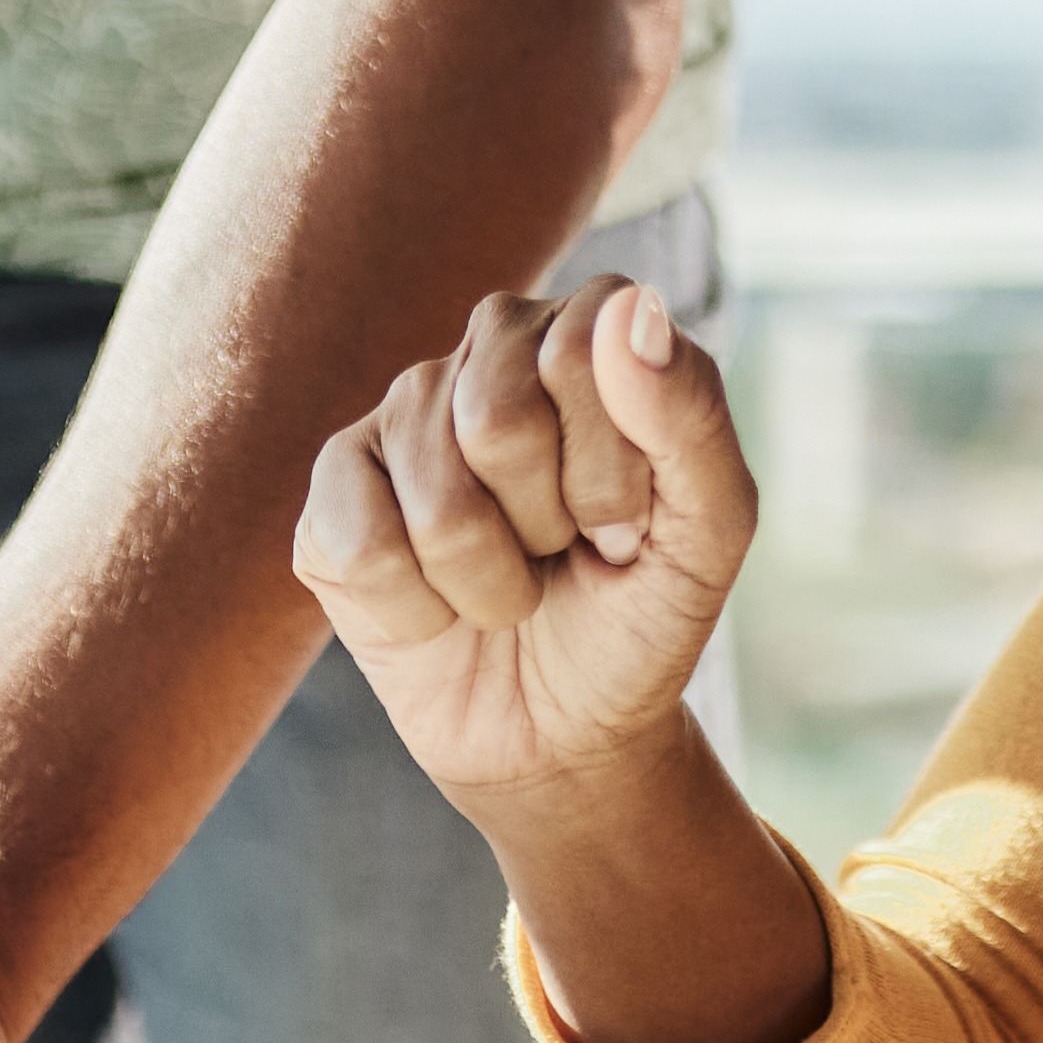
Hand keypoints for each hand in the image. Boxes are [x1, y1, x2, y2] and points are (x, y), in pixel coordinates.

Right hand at [293, 280, 747, 808]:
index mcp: (581, 330)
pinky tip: (439, 607)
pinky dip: (421, 612)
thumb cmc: (641, 616)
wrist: (566, 734)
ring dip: (492, 586)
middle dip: (547, 526)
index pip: (578, 355)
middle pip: (495, 425)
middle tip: (562, 551)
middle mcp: (484, 351)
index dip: (610, 471)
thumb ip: (691, 412)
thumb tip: (626, 308)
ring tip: (510, 587)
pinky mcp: (332, 497)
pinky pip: (364, 553)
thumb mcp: (709, 530)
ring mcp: (399, 417)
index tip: (627, 524)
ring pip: (436, 506)